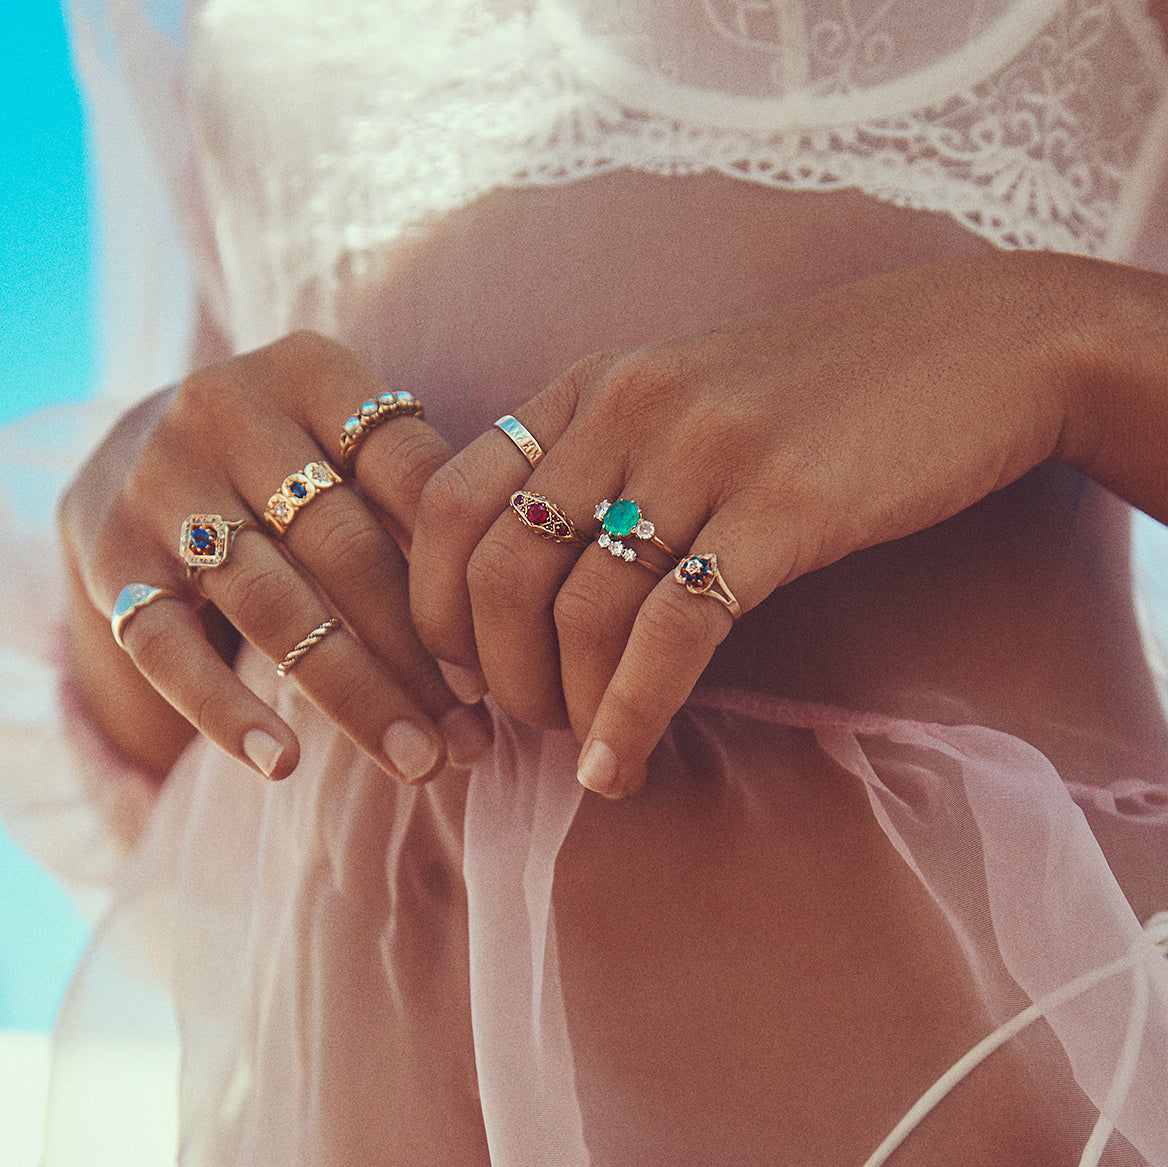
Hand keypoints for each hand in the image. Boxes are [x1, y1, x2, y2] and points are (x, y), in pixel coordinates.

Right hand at [61, 331, 491, 782]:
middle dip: (419, 655)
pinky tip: (282, 763)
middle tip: (472, 739)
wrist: (132, 447)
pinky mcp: (110, 556)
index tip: (505, 659)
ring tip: (416, 762)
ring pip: (273, 604)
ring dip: (353, 694)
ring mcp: (161, 483)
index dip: (464, 570)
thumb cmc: (289, 458)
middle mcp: (229, 411)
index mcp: (312, 372)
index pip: (410, 473)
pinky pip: (165, 646)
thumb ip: (415, 500)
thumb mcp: (347, 441)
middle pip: (347, 549)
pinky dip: (224, 708)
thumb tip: (503, 626)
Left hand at [410, 252, 1083, 795]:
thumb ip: (605, 466)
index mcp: (590, 383)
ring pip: (581, 611)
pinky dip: (633, 714)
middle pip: (499, 572)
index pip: (447, 501)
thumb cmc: (822, 392)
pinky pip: (673, 631)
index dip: (430, 606)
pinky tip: (623, 765)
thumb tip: (540, 592)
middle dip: (495, 675)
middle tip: (528, 725)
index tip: (460, 670)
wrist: (975, 347)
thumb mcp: (686, 399)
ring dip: (567, 707)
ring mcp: (704, 451)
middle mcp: (628, 406)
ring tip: (589, 753)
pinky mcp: (783, 506)